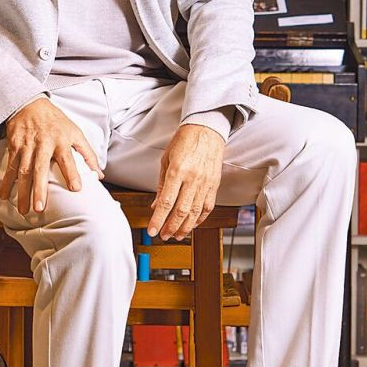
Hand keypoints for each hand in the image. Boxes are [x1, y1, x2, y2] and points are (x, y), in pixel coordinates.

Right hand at [0, 97, 103, 215]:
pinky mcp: (14, 147)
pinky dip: (6, 182)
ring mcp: (27, 146)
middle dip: (39, 189)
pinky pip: (10, 167)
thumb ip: (88, 154)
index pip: (68, 159)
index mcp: (61, 141)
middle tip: (40, 208)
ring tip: (23, 210)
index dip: (72, 173)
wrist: (30, 105)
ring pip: (23, 171)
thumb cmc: (56, 122)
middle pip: (40, 169)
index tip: (76, 189)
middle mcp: (43, 144)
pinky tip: (4, 196)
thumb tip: (99, 175)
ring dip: (22, 191)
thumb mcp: (76, 133)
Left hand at [147, 125, 225, 240]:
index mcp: (177, 171)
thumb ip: (161, 185)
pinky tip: (192, 224)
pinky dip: (200, 219)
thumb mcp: (166, 160)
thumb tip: (156, 206)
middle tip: (163, 236)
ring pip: (195, 212)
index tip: (152, 230)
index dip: (158, 219)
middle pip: (181, 211)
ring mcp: (205, 183)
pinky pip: (207, 207)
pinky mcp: (214, 184)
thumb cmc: (184, 142)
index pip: (166, 202)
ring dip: (185, 227)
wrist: (206, 130)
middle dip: (171, 227)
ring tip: (176, 235)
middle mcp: (192, 178)